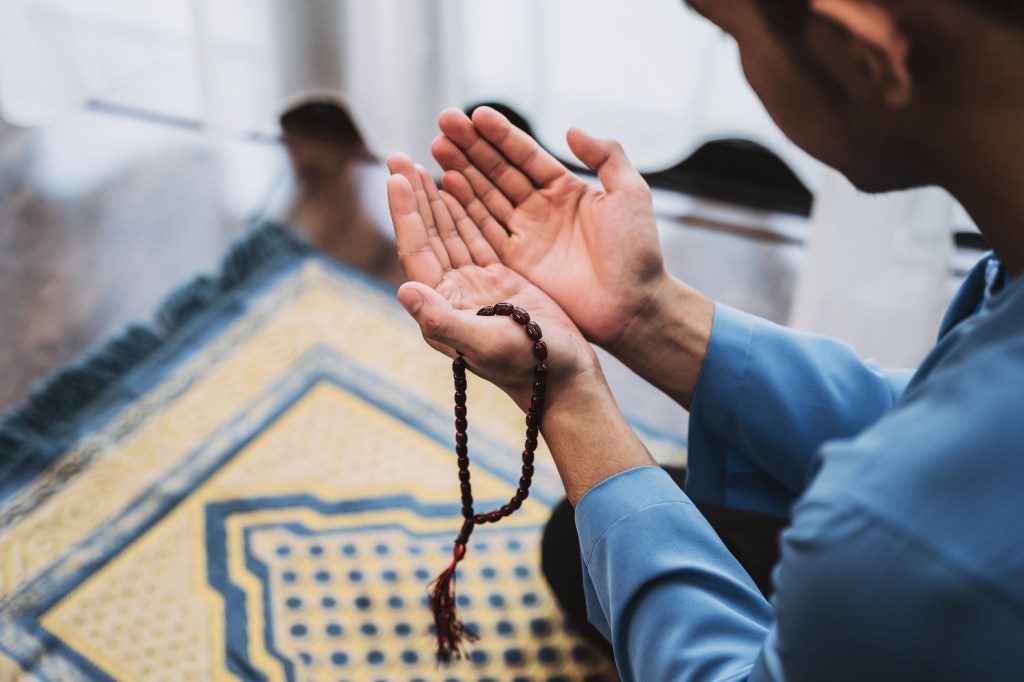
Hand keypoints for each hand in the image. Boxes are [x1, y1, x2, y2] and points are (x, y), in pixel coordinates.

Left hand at [385, 153, 599, 409]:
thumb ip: (443, 320)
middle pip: (429, 235)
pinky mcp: (502, 282)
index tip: (396, 175)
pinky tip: (458, 187)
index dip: (405, 212)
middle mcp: (454, 294)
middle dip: (414, 196)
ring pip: (452, 233)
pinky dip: (467, 210)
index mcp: (444, 306)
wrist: (566, 381)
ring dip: (436, 198)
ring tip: (422, 162)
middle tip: (399, 155)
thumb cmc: (529, 367)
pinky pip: (478, 237)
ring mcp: (478, 287)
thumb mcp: (486, 343)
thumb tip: (404, 289)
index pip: (417, 251)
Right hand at [430, 106, 669, 351]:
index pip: (526, 155)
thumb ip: (606, 156)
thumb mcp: (630, 193)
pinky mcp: (516, 262)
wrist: (634, 305)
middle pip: (498, 171)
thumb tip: (571, 129)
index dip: (501, 134)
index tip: (477, 114)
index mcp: (566, 189)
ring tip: (437, 147)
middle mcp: (540, 209)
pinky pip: (484, 230)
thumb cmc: (639, 252)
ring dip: (461, 171)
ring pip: (486, 196)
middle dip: (471, 147)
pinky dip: (464, 208)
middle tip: (445, 121)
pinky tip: (446, 185)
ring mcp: (526, 235)